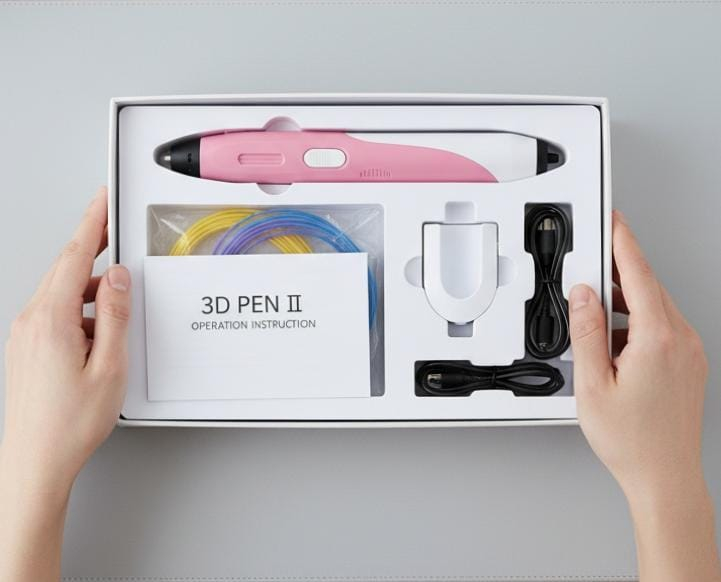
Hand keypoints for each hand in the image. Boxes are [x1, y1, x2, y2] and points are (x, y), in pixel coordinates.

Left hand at [2, 187, 130, 492]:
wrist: (35, 460)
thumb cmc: (69, 423)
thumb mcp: (108, 366)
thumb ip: (114, 315)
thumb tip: (116, 277)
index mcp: (51, 320)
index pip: (74, 256)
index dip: (91, 223)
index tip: (101, 200)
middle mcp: (32, 322)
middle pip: (66, 269)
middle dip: (92, 247)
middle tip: (113, 227)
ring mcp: (27, 335)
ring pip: (62, 292)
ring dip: (90, 286)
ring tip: (117, 301)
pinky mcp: (29, 348)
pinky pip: (56, 312)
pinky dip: (80, 309)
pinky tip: (99, 327)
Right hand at [569, 210, 719, 581]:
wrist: (665, 477)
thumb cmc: (632, 441)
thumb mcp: (593, 385)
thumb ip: (586, 333)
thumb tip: (583, 294)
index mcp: (657, 340)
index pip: (638, 275)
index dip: (623, 243)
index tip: (614, 221)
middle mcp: (681, 340)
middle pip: (648, 287)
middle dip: (619, 271)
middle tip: (591, 265)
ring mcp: (690, 352)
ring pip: (656, 307)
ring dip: (626, 301)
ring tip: (597, 315)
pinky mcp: (690, 364)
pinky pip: (664, 327)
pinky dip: (638, 322)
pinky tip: (616, 340)